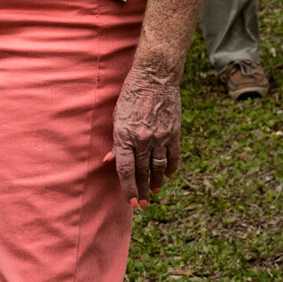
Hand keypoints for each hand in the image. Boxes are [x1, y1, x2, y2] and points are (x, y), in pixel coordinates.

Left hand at [113, 67, 181, 207]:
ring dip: (157, 182)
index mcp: (124, 136)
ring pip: (159, 167)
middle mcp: (142, 139)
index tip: (130, 200)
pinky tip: (169, 176)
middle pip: (142, 172)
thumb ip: (115, 142)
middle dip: (142, 190)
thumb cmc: (130, 96)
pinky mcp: (173, 132)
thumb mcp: (116, 117)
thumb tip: (109, 161)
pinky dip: (171, 168)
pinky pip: (173, 156)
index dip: (128, 187)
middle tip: (143, 204)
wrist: (154, 77)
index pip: (125, 169)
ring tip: (155, 191)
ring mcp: (159, 136)